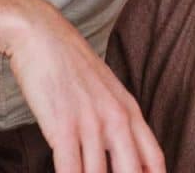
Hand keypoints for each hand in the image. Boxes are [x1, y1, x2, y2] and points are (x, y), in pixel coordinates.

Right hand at [8, 1, 165, 172]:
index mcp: (130, 111)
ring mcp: (92, 123)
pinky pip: (70, 170)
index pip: (154, 161)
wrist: (41, 35)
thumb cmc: (68, 64)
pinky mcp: (64, 126)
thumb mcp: (104, 89)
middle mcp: (117, 119)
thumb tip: (118, 153)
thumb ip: (115, 119)